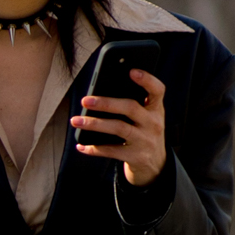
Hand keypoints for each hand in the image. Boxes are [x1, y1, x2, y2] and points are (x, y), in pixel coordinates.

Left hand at [76, 67, 169, 185]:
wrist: (155, 163)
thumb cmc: (144, 132)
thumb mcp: (146, 117)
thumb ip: (132, 104)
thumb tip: (99, 93)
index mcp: (156, 109)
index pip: (157, 90)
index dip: (147, 79)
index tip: (131, 71)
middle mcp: (153, 123)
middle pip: (130, 108)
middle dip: (106, 103)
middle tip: (85, 100)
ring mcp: (145, 140)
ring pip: (119, 128)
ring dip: (95, 124)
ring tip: (76, 121)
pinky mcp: (136, 156)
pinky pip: (111, 151)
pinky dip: (94, 148)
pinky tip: (81, 145)